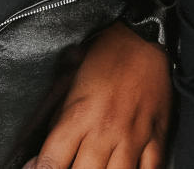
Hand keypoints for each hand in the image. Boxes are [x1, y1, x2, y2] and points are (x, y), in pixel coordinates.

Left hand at [25, 21, 170, 168]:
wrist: (143, 36)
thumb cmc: (105, 56)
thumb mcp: (68, 83)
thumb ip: (54, 121)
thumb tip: (37, 158)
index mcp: (79, 114)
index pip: (51, 162)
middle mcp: (104, 130)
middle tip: (69, 166)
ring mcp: (132, 136)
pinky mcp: (156, 137)